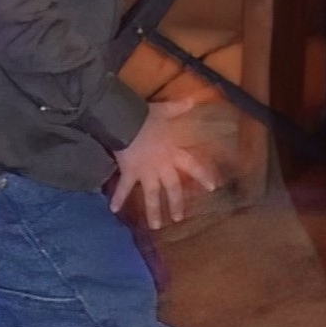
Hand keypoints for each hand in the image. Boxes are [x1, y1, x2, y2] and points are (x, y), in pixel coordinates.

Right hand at [110, 107, 223, 227]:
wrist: (125, 121)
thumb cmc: (146, 117)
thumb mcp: (165, 110)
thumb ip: (179, 107)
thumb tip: (194, 99)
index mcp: (173, 153)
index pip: (193, 166)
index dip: (203, 176)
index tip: (213, 187)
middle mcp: (162, 166)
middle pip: (172, 189)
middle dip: (176, 204)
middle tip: (178, 219)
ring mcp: (145, 172)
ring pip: (151, 195)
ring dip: (153, 211)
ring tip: (156, 226)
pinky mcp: (129, 172)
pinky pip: (123, 187)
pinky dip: (117, 198)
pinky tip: (113, 210)